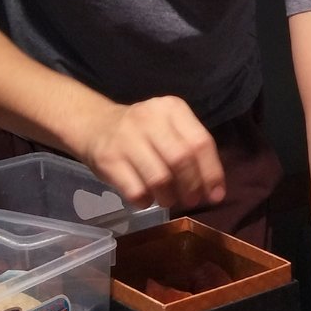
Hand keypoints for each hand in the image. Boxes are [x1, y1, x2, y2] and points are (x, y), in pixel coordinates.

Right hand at [81, 96, 225, 211]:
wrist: (95, 125)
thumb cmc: (142, 132)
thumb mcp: (169, 128)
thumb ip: (191, 151)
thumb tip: (214, 191)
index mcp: (171, 108)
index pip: (200, 142)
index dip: (211, 172)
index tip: (215, 194)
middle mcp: (149, 118)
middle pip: (181, 160)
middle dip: (191, 187)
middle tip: (191, 201)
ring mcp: (126, 138)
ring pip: (159, 178)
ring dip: (168, 197)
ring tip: (168, 200)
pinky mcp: (109, 159)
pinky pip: (136, 190)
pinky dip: (146, 202)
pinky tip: (146, 199)